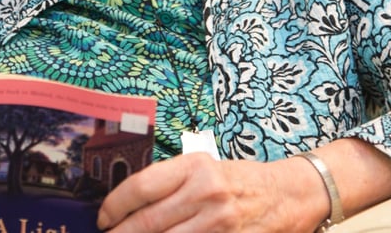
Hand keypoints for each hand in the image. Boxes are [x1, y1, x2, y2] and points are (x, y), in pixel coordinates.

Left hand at [97, 152, 328, 232]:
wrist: (287, 194)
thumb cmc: (239, 181)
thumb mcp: (204, 168)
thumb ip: (170, 184)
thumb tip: (128, 206)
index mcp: (195, 167)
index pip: (142, 187)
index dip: (115, 206)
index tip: (104, 218)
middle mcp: (206, 192)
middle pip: (148, 222)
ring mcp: (219, 223)